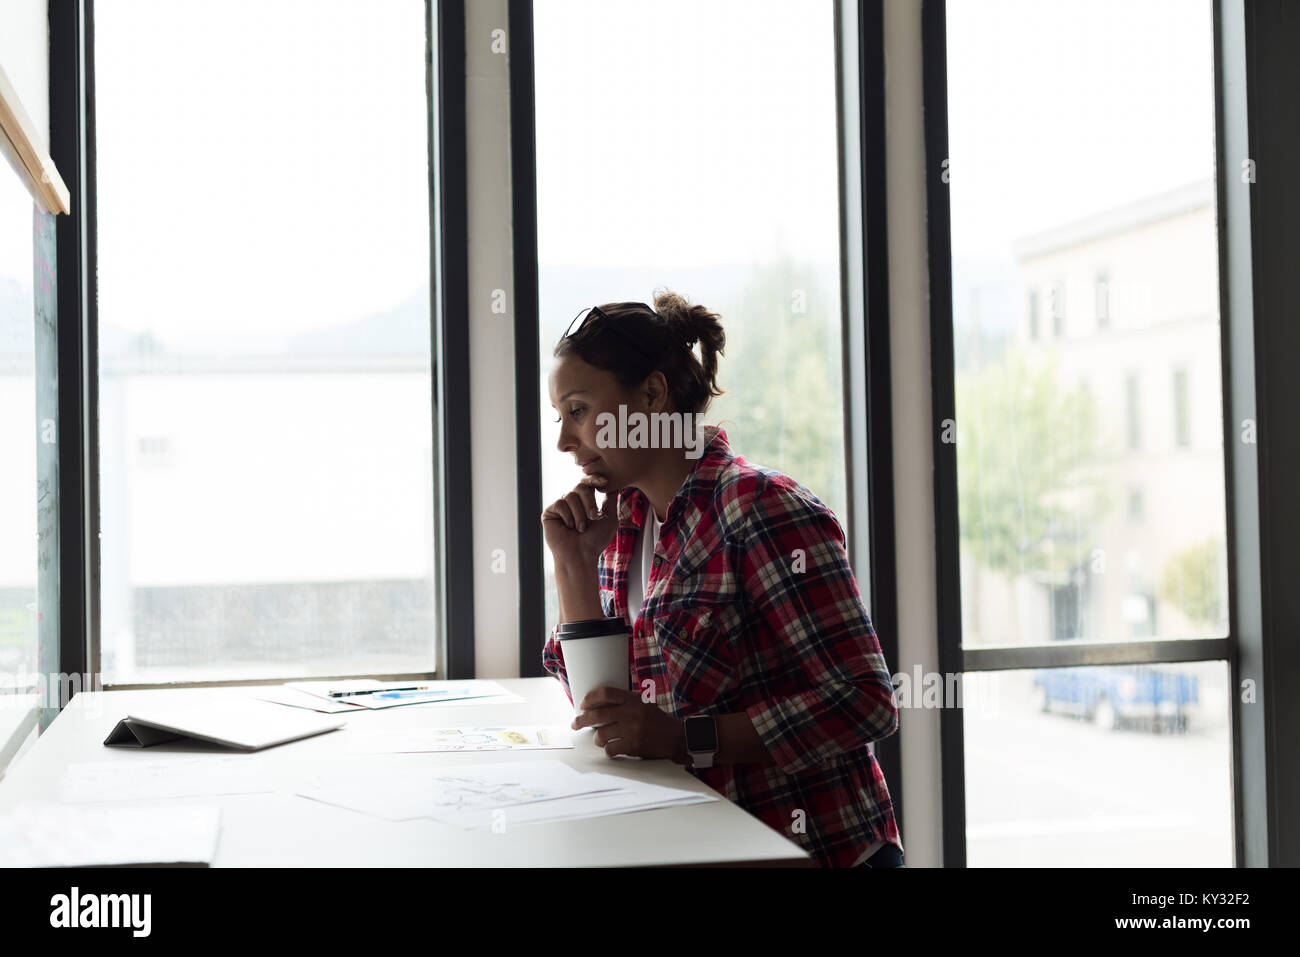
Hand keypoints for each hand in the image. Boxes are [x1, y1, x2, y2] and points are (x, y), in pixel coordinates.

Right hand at [541, 475, 619, 563]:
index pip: (589, 483)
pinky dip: (568, 517)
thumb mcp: (610, 518)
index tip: (604, 482)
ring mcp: (561, 507)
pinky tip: (568, 528)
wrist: (580, 555)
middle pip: (580, 486)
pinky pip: (560, 504)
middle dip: (590, 502)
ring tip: (580, 528)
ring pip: (570, 495)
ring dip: (579, 514)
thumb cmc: (595, 540)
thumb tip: (616, 484)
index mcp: (585, 502)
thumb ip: (611, 500)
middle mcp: (572, 502)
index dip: (595, 479)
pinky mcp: (549, 512)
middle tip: (594, 517)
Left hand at [571, 687, 686, 762]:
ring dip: (597, 739)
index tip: (582, 705)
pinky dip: (609, 750)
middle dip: (581, 720)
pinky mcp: (633, 746)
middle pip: (597, 715)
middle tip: (575, 723)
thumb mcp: (643, 704)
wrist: (677, 737)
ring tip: (600, 739)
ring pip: (601, 735)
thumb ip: (625, 702)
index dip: (590, 699)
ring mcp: (632, 730)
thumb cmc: (658, 721)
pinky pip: (610, 749)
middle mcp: (632, 712)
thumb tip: (598, 706)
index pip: (605, 694)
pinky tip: (612, 749)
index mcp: (633, 699)